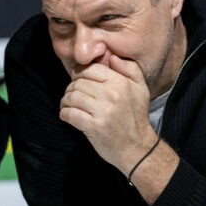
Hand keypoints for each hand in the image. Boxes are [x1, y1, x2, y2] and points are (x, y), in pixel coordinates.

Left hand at [59, 54, 156, 172]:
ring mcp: (103, 111)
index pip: (90, 69)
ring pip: (71, 97)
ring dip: (65, 101)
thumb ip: (130, 68)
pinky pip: (70, 113)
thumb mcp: (141, 88)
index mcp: (120, 83)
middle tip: (72, 96)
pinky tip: (68, 116)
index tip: (78, 81)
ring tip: (68, 105)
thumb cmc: (136, 117)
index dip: (80, 73)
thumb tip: (112, 57)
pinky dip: (64, 114)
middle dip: (71, 88)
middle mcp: (111, 94)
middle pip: (78, 83)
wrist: (138, 148)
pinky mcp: (94, 126)